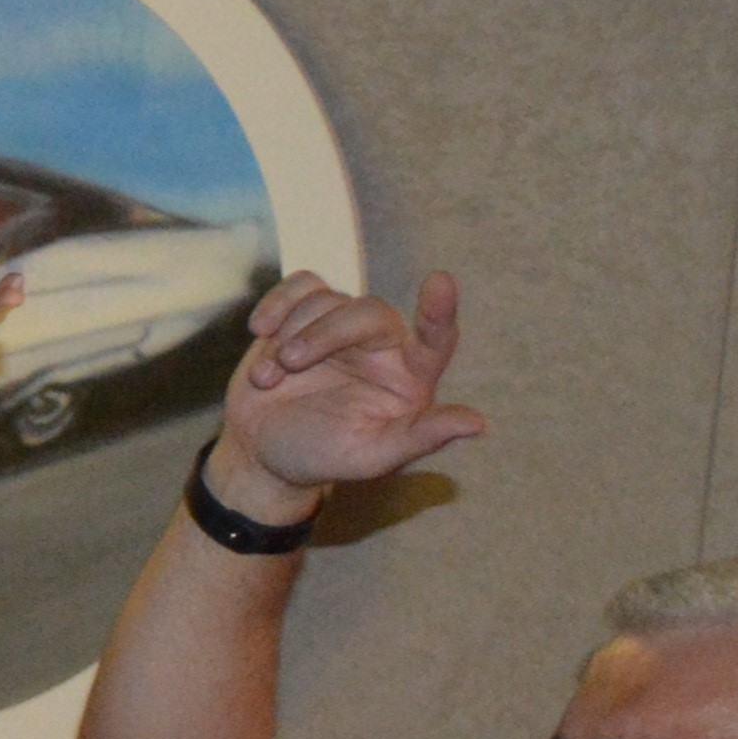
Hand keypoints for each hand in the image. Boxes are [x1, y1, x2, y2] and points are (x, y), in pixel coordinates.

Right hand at [216, 269, 482, 505]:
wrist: (260, 450)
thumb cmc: (321, 457)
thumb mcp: (370, 457)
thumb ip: (420, 438)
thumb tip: (477, 424)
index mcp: (409, 377)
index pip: (436, 338)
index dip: (438, 312)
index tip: (440, 281)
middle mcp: (382, 346)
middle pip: (368, 311)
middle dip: (324, 334)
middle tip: (288, 365)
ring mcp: (342, 327)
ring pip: (327, 299)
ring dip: (289, 335)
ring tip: (267, 378)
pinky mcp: (304, 315)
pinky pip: (299, 286)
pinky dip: (276, 304)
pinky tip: (260, 331)